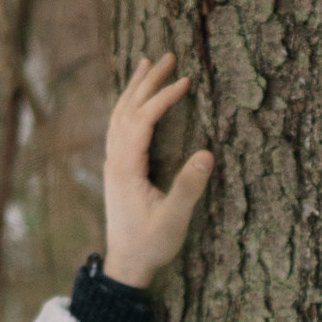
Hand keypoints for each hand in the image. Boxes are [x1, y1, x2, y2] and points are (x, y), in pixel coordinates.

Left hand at [102, 55, 214, 289]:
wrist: (125, 265)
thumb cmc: (150, 245)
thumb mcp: (173, 220)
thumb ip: (188, 188)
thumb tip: (207, 153)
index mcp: (126, 168)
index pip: (143, 120)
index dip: (164, 98)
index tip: (186, 80)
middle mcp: (115, 160)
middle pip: (127, 109)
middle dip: (147, 81)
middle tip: (167, 55)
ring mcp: (113, 164)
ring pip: (119, 115)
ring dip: (134, 88)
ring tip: (146, 63)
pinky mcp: (117, 170)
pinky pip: (118, 127)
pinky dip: (128, 106)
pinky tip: (135, 101)